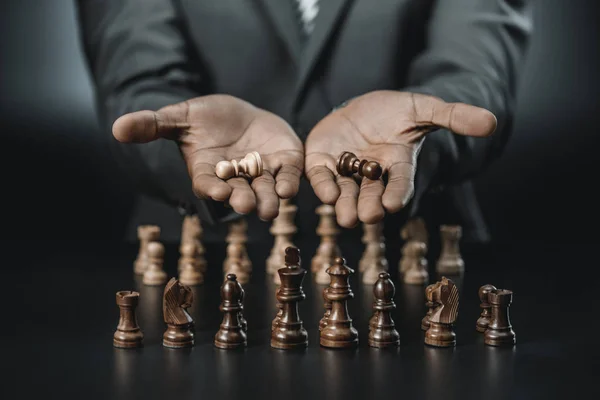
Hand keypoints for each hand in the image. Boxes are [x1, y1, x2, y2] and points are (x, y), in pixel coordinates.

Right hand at [112, 95, 302, 219]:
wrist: (239, 114)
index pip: (209, 184)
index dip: (213, 188)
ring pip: (266, 191)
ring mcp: (262, 173)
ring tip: (270, 209)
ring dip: (268, 199)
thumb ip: (153, 125)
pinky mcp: (284, 163)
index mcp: (209, 172)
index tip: (216, 191)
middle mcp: (236, 179)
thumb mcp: (179, 118)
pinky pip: (288, 175)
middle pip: (239, 194)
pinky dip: (289, 182)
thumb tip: (117, 128)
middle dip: (243, 200)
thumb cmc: (205, 120)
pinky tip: (290, 187)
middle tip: (246, 206)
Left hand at [305, 90, 496, 227]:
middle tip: (368, 215)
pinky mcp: (323, 163)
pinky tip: (325, 191)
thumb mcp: (424, 109)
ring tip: (345, 216)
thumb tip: (492, 122)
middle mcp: (372, 175)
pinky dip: (322, 185)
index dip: (398, 193)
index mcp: (397, 165)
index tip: (395, 204)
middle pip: (371, 195)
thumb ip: (454, 116)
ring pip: (345, 193)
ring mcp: (346, 171)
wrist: (361, 108)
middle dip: (369, 206)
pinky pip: (321, 177)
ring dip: (345, 205)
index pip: (400, 182)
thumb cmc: (395, 112)